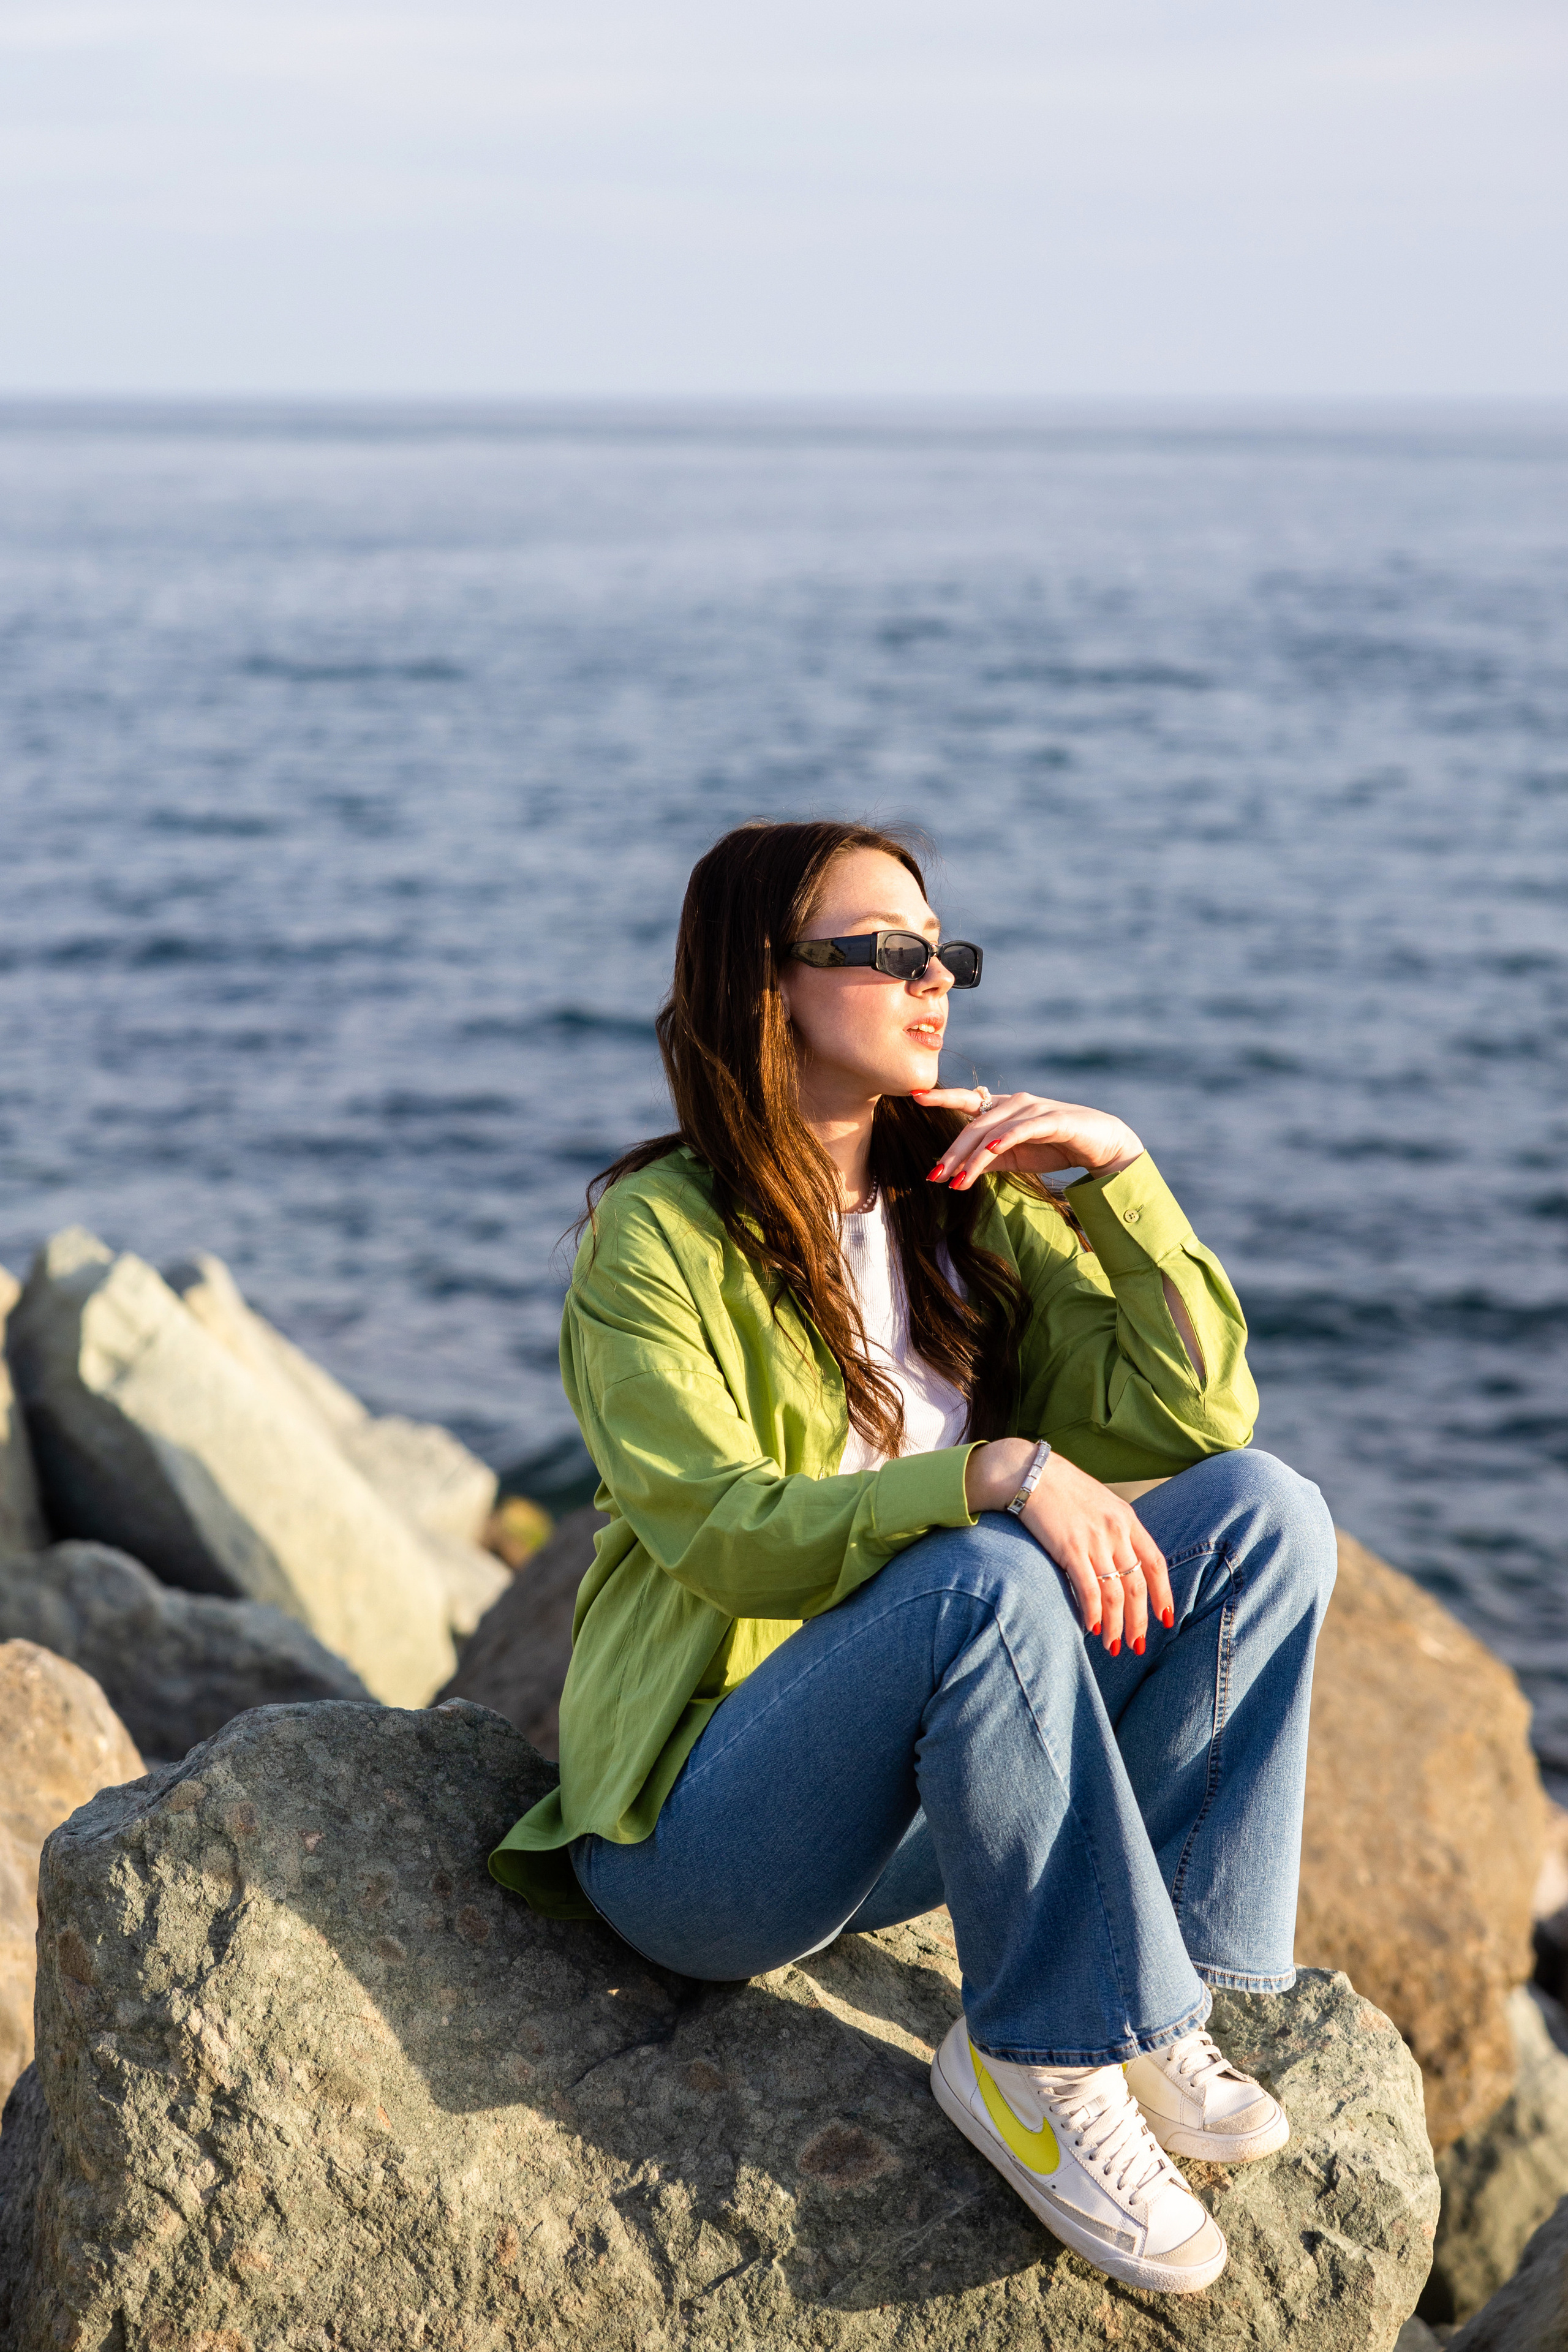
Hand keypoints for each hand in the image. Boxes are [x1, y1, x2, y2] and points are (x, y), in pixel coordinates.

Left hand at [912, 1087, 1142, 1188]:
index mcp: (1002, 1107)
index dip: (941, 1098)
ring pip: (993, 1130)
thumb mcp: (1014, 1157)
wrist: (1101, 1145)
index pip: (965, 1100)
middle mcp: (1014, 1102)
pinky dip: (1005, 1140)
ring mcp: (1033, 1108)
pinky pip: (1022, 1129)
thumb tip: (956, 1172)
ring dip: (972, 1158)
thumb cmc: (1055, 1147)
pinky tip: (990, 1151)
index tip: (914, 1098)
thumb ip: (987, 1159)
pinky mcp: (1053, 1119)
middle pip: (973, 1125)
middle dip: (952, 1152)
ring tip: (956, 1181)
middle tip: (933, 1176)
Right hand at [965, 1440, 1172, 1653]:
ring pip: (1115, 1594)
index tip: (1165, 1618)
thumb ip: (1115, 1528)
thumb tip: (1122, 1561)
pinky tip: (1091, 1628)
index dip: (1163, 1594)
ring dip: (1116, 1625)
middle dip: (1139, 1621)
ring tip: (1114, 1646)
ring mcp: (1094, 1540)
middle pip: (1137, 1586)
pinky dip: (1092, 1614)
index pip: (1155, 1563)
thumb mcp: (1100, 1502)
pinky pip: (1088, 1590)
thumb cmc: (1062, 1488)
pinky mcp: (1069, 1548)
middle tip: (1136, 1645)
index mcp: (1127, 1518)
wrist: (1030, 1473)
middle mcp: (1116, 1530)